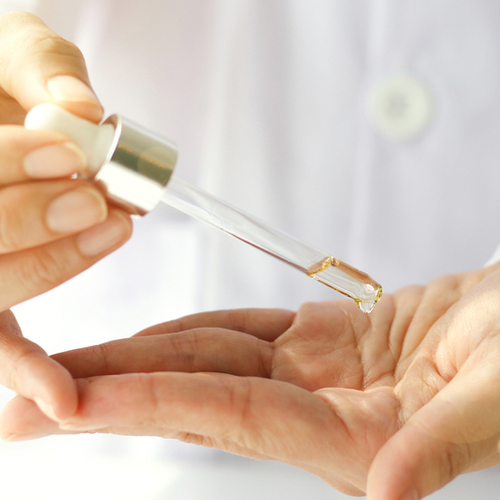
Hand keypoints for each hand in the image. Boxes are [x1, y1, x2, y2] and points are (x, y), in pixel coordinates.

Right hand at [0, 12, 131, 420]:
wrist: (1, 97)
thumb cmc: (3, 77)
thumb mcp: (11, 51)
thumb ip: (42, 73)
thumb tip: (84, 114)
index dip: (5, 169)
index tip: (70, 154)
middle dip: (28, 223)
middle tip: (98, 201)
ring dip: (47, 267)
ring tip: (111, 228)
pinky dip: (25, 368)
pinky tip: (63, 397)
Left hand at [4, 264, 499, 499]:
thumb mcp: (496, 397)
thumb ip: (441, 446)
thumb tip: (389, 492)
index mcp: (351, 436)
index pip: (222, 412)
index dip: (144, 401)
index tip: (68, 400)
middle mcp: (315, 408)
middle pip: (192, 389)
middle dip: (109, 389)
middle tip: (27, 394)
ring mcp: (311, 371)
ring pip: (206, 354)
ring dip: (139, 352)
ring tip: (72, 356)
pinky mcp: (320, 338)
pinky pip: (242, 329)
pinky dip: (194, 327)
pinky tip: (153, 331)